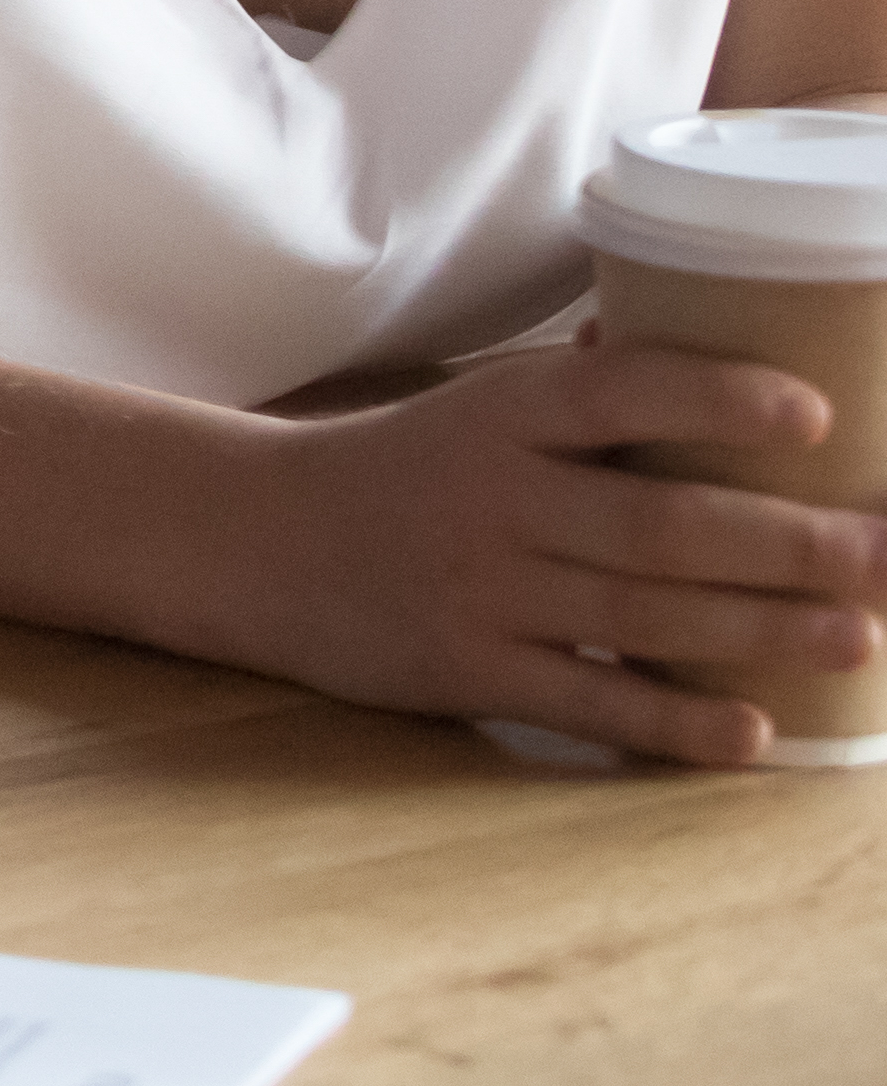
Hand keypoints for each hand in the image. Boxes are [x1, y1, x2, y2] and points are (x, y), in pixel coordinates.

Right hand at [213, 338, 886, 762]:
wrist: (258, 541)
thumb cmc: (404, 466)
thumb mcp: (479, 407)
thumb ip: (590, 391)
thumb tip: (725, 353)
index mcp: (501, 414)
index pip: (616, 393)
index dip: (716, 398)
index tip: (817, 412)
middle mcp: (494, 499)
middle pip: (658, 524)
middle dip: (789, 543)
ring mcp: (481, 591)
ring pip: (643, 616)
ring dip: (764, 631)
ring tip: (862, 636)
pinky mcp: (469, 671)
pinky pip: (588, 701)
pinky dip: (674, 721)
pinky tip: (754, 732)